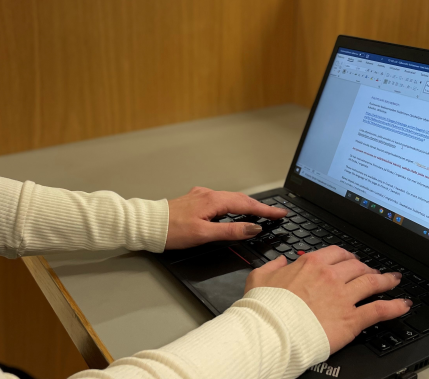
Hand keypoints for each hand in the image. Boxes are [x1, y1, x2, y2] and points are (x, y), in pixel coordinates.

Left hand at [165, 187, 287, 249]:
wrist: (147, 225)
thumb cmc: (171, 231)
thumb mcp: (203, 234)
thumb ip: (230, 231)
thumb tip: (252, 228)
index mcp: (213, 201)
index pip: (246, 205)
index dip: (266, 210)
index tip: (280, 213)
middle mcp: (208, 194)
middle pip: (241, 199)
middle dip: (260, 206)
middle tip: (276, 213)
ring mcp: (201, 196)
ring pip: (231, 199)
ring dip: (247, 205)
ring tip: (260, 212)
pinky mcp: (195, 200)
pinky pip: (221, 200)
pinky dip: (233, 205)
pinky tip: (233, 211)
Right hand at [245, 246, 410, 352]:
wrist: (273, 331)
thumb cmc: (265, 308)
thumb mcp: (260, 277)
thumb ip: (272, 266)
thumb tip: (280, 261)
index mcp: (311, 264)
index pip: (337, 253)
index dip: (347, 256)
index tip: (351, 259)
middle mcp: (330, 276)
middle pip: (357, 266)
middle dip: (367, 267)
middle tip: (372, 271)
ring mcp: (343, 296)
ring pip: (372, 283)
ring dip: (386, 281)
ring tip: (394, 280)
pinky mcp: (352, 319)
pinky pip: (379, 309)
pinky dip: (395, 306)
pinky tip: (403, 305)